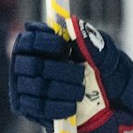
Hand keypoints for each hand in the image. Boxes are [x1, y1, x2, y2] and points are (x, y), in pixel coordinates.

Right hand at [7, 19, 132, 132]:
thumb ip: (88, 38)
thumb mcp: (100, 52)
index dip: (44, 43)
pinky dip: (58, 107)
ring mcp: (24, 87)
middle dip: (58, 70)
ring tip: (81, 91)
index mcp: (38, 43)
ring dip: (62, 89)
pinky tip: (73, 105)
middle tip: (80, 74)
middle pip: (32, 65)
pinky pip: (39, 109)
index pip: (29, 40)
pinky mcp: (30, 109)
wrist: (108, 98)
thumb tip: (74, 24)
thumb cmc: (98, 68)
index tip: (64, 47)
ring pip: (37, 88)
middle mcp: (24, 64)